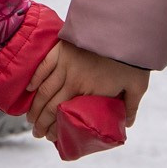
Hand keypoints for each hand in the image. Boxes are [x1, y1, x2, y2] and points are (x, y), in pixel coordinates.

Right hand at [24, 39, 147, 140]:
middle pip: (50, 105)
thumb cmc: (132, 59)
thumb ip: (130, 106)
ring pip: (43, 89)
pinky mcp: (61, 49)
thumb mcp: (137, 86)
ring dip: (34, 106)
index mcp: (88, 92)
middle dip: (41, 122)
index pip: (65, 116)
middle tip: (37, 133)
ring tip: (30, 118)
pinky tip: (29, 89)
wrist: (124, 29)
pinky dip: (35, 78)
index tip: (52, 138)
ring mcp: (64, 64)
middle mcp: (72, 80)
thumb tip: (127, 124)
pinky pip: (43, 66)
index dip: (56, 129)